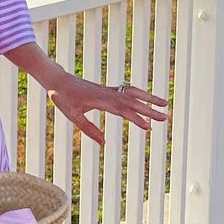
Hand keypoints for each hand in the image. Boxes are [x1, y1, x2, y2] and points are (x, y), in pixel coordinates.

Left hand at [49, 75, 168, 147]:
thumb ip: (89, 129)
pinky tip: (148, 99)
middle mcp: (108, 94)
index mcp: (100, 100)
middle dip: (150, 110)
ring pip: (134, 93)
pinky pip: (128, 90)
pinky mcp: (108, 89)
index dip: (136, 118)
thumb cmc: (63, 98)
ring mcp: (109, 90)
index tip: (148, 126)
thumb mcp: (73, 116)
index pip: (122, 110)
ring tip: (165, 104)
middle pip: (133, 102)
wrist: (58, 79)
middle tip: (166, 118)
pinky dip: (140, 94)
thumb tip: (104, 144)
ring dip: (150, 98)